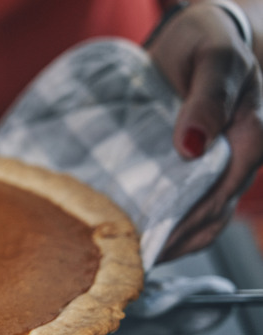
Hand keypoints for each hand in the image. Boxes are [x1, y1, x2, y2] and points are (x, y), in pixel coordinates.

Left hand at [147, 1, 262, 261]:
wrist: (191, 36)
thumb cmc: (208, 43)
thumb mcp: (212, 62)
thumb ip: (208, 99)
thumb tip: (192, 145)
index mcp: (247, 140)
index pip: (220, 196)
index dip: (187, 225)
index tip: (153, 242)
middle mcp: (230, 161)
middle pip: (208, 218)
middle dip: (173, 242)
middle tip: (132, 259)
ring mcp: (206, 167)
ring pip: (193, 216)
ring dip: (164, 237)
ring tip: (126, 254)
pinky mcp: (183, 167)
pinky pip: (174, 200)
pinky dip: (154, 217)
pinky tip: (125, 226)